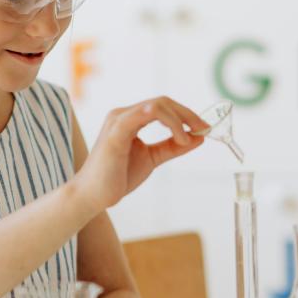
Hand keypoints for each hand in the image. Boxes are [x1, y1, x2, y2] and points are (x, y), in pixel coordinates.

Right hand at [72, 97, 206, 211]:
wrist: (93, 196)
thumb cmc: (117, 177)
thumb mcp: (152, 158)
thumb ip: (172, 146)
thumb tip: (197, 137)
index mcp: (130, 119)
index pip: (163, 106)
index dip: (186, 114)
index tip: (204, 128)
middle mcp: (123, 114)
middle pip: (163, 101)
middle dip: (187, 114)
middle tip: (204, 129)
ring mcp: (119, 120)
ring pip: (157, 105)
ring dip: (180, 118)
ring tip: (188, 139)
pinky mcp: (117, 130)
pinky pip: (146, 113)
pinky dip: (169, 122)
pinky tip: (179, 137)